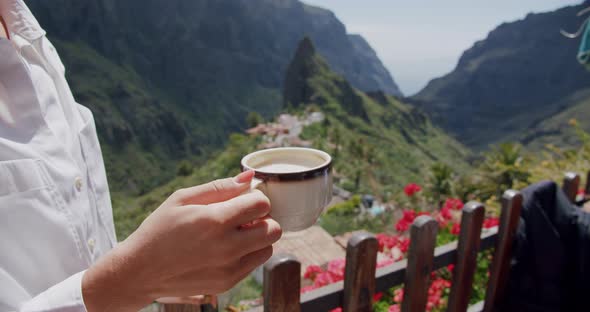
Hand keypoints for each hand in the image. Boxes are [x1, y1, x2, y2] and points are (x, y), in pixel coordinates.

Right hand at [82, 170, 280, 311]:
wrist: (140, 271)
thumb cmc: (160, 229)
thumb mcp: (183, 199)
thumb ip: (220, 187)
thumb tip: (249, 176)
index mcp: (215, 221)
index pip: (262, 204)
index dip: (255, 198)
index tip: (242, 200)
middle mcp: (227, 247)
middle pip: (274, 229)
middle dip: (264, 219)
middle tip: (243, 217)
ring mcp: (229, 269)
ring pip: (268, 248)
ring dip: (258, 238)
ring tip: (235, 234)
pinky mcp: (227, 283)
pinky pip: (254, 264)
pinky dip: (247, 254)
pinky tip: (225, 249)